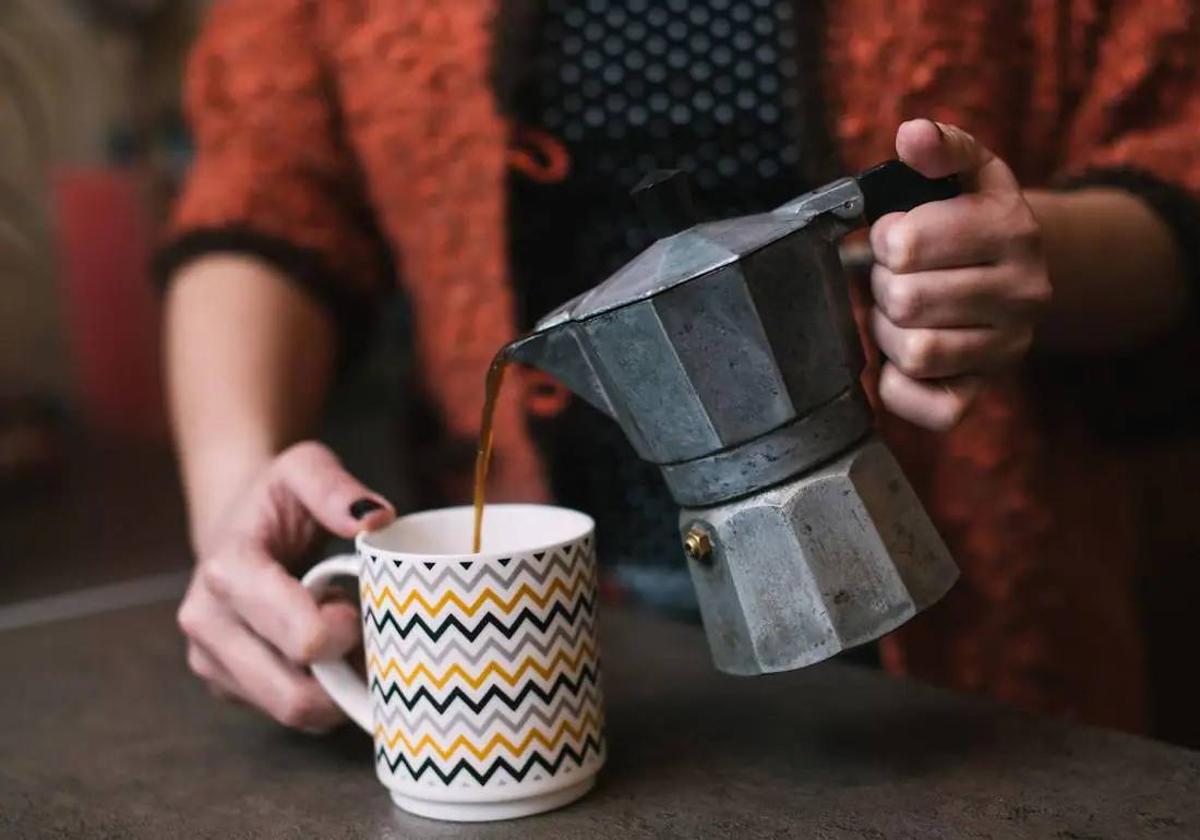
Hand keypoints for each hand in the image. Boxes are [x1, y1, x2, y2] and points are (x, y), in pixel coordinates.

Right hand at [176, 441, 393, 730]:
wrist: (235, 524)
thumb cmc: (277, 499)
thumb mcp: (305, 467)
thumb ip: (336, 487)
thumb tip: (375, 519)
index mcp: (228, 572)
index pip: (301, 639)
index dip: (345, 632)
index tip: (356, 603)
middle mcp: (207, 624)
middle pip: (296, 695)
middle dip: (344, 673)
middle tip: (362, 631)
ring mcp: (210, 662)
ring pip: (294, 712)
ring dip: (335, 687)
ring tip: (345, 641)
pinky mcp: (224, 685)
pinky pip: (287, 714)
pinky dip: (321, 695)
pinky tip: (328, 656)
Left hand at [868, 119, 1051, 429]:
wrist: (1018, 278)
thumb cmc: (973, 222)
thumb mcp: (968, 173)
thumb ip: (940, 148)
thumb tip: (912, 134)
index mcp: (1014, 230)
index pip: (907, 242)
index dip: (885, 238)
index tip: (897, 237)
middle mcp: (1023, 294)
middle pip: (905, 299)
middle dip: (884, 285)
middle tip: (896, 278)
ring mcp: (1007, 350)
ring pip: (913, 352)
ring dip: (887, 331)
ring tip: (900, 312)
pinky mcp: (982, 392)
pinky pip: (927, 408)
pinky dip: (898, 386)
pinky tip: (901, 357)